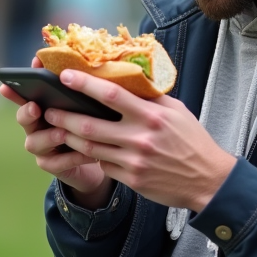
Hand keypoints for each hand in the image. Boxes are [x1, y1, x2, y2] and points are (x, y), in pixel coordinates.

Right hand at [0, 56, 113, 208]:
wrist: (99, 156)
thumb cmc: (91, 123)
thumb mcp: (87, 105)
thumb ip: (79, 91)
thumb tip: (85, 70)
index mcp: (42, 107)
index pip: (24, 95)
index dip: (16, 89)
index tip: (12, 83)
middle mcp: (36, 126)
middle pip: (23, 118)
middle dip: (26, 112)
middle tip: (35, 107)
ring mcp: (41, 147)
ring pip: (34, 143)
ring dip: (49, 136)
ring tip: (63, 132)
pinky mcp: (51, 165)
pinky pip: (56, 163)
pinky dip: (72, 157)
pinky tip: (89, 154)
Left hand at [43, 69, 236, 211]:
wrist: (208, 180)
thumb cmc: (192, 141)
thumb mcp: (177, 111)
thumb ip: (150, 97)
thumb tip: (128, 77)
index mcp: (151, 115)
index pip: (111, 94)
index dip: (84, 84)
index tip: (65, 76)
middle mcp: (140, 138)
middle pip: (90, 125)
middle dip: (64, 116)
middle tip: (48, 110)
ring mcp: (134, 161)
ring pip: (90, 148)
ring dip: (70, 137)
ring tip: (57, 128)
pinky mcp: (132, 179)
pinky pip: (103, 166)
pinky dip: (91, 157)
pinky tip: (82, 149)